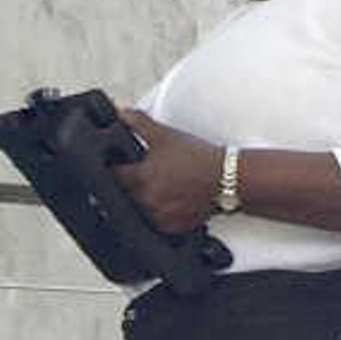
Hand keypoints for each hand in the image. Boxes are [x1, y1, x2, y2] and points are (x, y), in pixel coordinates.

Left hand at [112, 109, 225, 233]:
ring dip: (144, 201)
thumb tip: (119, 112)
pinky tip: (171, 200)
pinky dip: (160, 214)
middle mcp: (147, 200)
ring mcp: (159, 216)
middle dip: (131, 185)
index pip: (114, 176)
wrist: (226, 178)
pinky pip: (156, 223)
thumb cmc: (197, 157)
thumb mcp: (164, 135)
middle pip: (126, 195)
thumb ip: (138, 122)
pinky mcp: (172, 227)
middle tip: (150, 175)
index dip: (116, 169)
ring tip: (162, 187)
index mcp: (140, 178)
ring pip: (140, 211)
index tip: (122, 166)